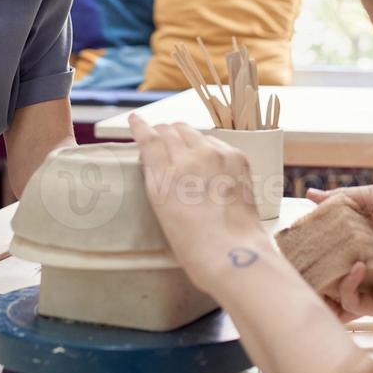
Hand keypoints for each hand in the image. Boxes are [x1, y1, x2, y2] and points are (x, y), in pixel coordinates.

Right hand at [129, 114, 267, 286]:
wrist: (233, 254)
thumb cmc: (194, 245)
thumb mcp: (162, 211)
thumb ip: (157, 179)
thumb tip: (158, 160)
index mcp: (164, 176)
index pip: (148, 138)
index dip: (140, 126)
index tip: (135, 119)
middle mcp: (189, 159)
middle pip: (170, 130)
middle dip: (162, 131)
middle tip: (160, 137)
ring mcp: (216, 155)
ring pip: (193, 132)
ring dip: (184, 136)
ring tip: (184, 148)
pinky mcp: (236, 158)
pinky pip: (216, 142)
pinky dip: (207, 146)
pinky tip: (208, 159)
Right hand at [308, 183, 372, 322]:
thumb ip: (345, 198)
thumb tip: (312, 196)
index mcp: (365, 243)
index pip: (330, 247)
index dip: (312, 244)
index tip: (294, 236)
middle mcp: (365, 267)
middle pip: (328, 273)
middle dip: (309, 269)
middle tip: (294, 259)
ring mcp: (372, 289)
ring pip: (334, 294)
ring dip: (319, 285)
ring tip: (310, 271)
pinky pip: (352, 302)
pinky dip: (347, 285)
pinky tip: (356, 266)